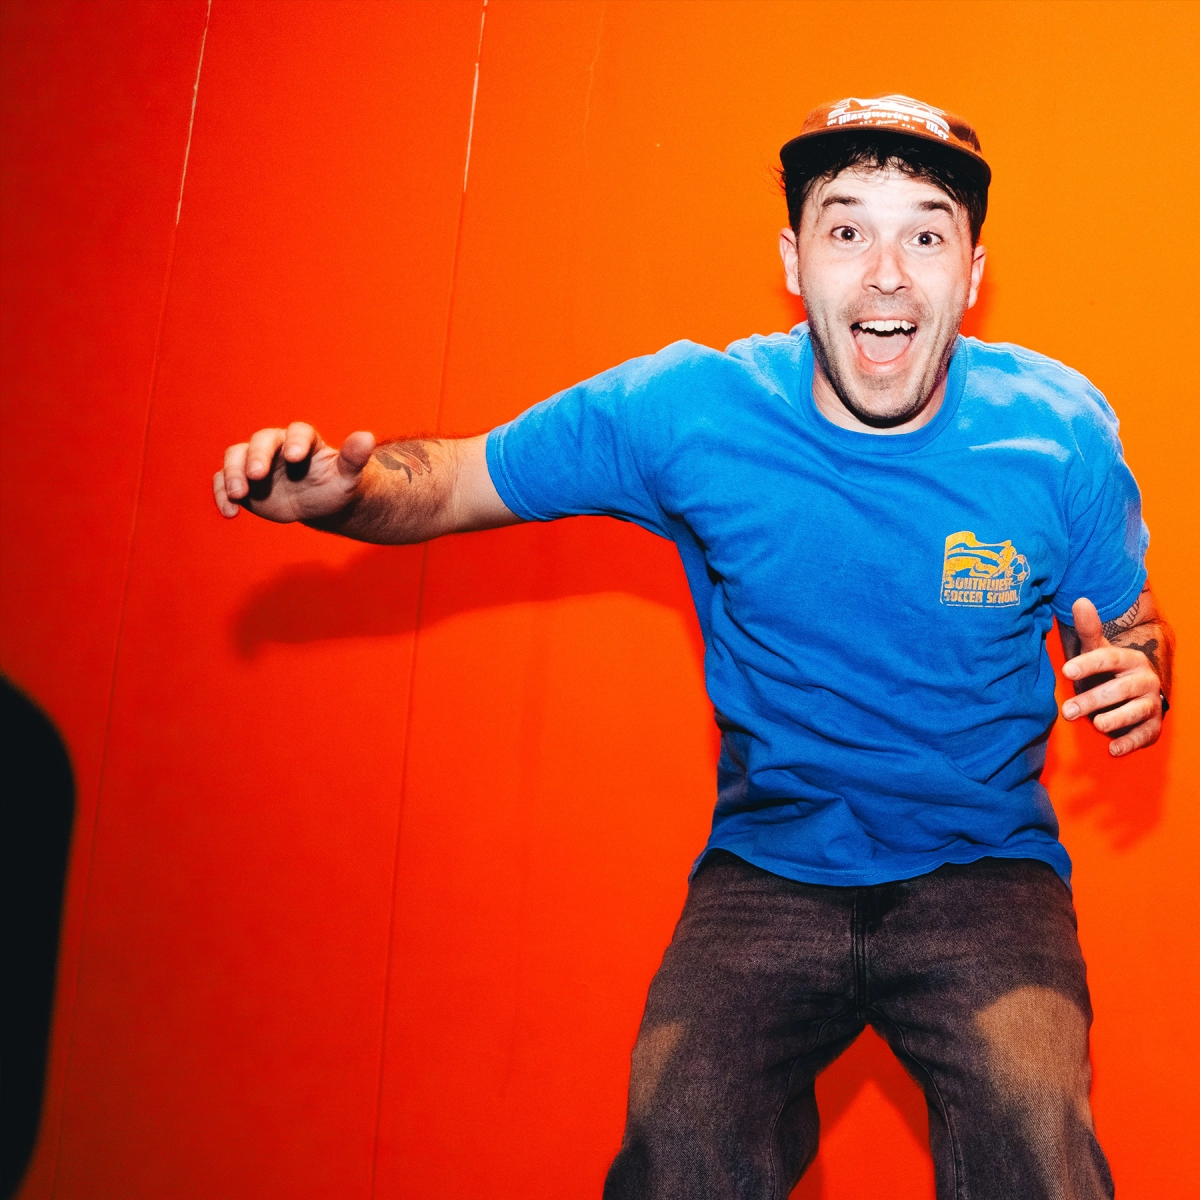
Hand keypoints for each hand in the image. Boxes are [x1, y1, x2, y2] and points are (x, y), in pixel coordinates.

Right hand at [214, 422, 375, 524]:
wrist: (318, 504)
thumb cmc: (334, 486)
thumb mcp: (347, 476)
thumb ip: (353, 458)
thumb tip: (367, 437)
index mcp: (304, 440)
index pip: (297, 432)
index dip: (296, 442)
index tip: (295, 457)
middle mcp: (276, 445)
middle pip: (261, 441)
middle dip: (257, 456)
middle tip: (257, 476)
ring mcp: (255, 461)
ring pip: (235, 455)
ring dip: (233, 473)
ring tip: (239, 495)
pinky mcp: (241, 480)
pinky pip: (223, 480)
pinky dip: (221, 494)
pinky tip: (230, 513)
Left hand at [1061, 597, 1162, 755]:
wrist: (1133, 692)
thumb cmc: (1107, 670)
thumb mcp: (1096, 650)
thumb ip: (1089, 629)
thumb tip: (1081, 600)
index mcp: (1129, 659)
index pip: (1109, 658)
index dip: (1088, 664)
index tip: (1065, 670)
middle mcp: (1144, 680)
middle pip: (1119, 690)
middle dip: (1092, 700)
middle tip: (1066, 710)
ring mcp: (1150, 703)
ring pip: (1135, 711)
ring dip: (1115, 719)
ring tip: (1096, 724)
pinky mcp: (1152, 725)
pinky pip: (1145, 735)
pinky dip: (1131, 743)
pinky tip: (1113, 750)